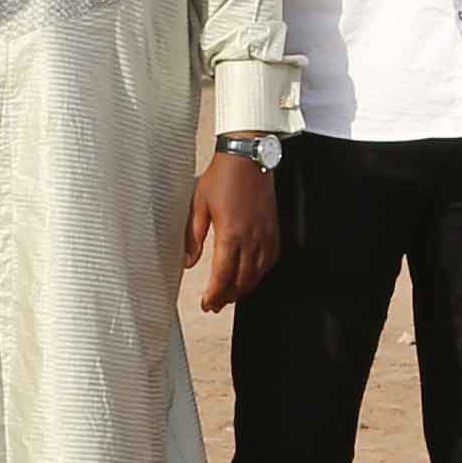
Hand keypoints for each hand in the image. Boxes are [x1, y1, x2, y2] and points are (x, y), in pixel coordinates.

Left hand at [185, 153, 278, 311]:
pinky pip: (271, 260)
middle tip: (216, 305)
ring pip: (258, 274)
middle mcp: (251, 238)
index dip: (214, 294)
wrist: (247, 158)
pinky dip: (260, 273)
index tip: (207, 304)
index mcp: (230, 234)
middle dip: (228, 297)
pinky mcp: (273, 229)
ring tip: (231, 295)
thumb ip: (193, 237)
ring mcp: (265, 235)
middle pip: (242, 280)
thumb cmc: (222, 177)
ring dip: (244, 288)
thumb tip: (188, 261)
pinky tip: (252, 275)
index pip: (223, 276)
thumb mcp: (198, 205)